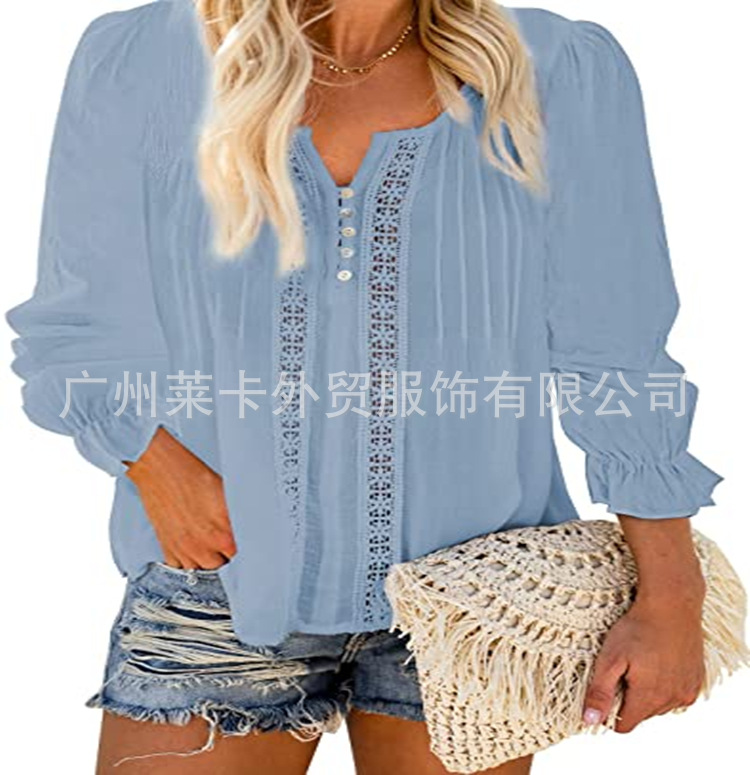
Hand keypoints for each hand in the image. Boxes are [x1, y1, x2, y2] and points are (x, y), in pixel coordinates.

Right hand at [124, 426, 236, 569]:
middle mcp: (201, 547)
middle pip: (223, 567)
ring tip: (213, 545)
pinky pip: (181, 567)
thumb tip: (251, 524)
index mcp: (221, 535)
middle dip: (228, 556)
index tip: (247, 546)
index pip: (242, 557)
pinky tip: (194, 548)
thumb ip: (238, 517)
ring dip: (209, 560)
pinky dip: (189, 561)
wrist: (162, 470)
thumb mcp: (227, 494)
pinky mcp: (167, 547)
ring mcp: (182, 550)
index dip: (246, 550)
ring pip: (202, 570)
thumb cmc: (192, 476)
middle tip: (230, 543)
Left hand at [582, 586, 705, 732]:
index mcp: (648, 697)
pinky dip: (666, 683)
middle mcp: (672, 700)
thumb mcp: (610, 657)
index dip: (611, 711)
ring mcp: (687, 690)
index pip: (624, 725)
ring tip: (643, 661)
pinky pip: (677, 693)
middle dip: (630, 696)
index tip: (608, 687)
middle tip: (625, 666)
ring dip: (649, 690)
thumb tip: (590, 721)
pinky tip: (659, 661)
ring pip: (660, 705)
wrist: (672, 604)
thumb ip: (600, 691)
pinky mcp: (697, 680)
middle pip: (642, 714)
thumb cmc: (637, 628)